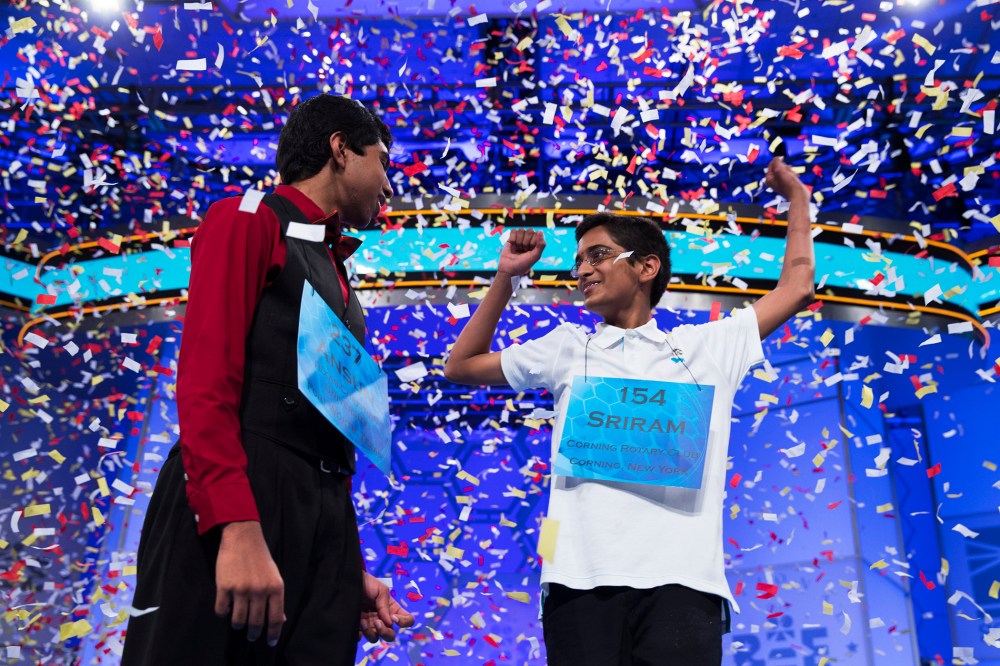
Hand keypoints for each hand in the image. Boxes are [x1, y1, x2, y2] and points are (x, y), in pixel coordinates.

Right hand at [214, 521, 284, 646]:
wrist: (243, 537)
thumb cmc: (261, 558)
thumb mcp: (274, 576)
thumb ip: (276, 598)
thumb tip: (282, 619)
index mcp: (275, 588)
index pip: (276, 618)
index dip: (273, 634)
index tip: (270, 642)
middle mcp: (259, 590)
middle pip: (256, 622)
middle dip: (254, 633)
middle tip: (252, 636)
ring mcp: (241, 589)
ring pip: (238, 620)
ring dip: (238, 624)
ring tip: (238, 622)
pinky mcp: (224, 587)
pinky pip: (221, 610)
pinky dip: (223, 613)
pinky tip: (226, 608)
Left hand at [359, 572, 414, 642]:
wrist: (349, 582)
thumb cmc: (368, 583)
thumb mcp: (381, 589)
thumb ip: (385, 605)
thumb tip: (390, 622)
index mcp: (392, 610)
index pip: (407, 620)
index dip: (404, 622)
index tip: (394, 618)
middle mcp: (383, 620)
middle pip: (391, 635)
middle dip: (385, 632)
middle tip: (377, 622)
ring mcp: (370, 625)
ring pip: (375, 638)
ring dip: (370, 632)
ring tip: (363, 621)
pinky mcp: (358, 628)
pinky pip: (360, 638)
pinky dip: (359, 635)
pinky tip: (357, 626)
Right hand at [498, 229, 544, 276]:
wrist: (508, 269)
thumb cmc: (523, 264)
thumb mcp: (535, 256)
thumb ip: (541, 245)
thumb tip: (540, 231)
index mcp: (536, 243)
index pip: (537, 234)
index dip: (533, 242)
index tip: (529, 251)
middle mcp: (529, 239)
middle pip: (530, 230)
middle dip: (526, 242)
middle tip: (523, 250)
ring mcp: (520, 238)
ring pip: (521, 230)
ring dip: (519, 241)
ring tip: (518, 248)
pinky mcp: (511, 238)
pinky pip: (513, 231)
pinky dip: (513, 238)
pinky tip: (513, 245)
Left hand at [765, 157, 808, 201]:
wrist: (798, 195)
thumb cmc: (788, 183)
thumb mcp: (780, 170)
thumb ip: (777, 162)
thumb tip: (777, 158)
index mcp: (769, 179)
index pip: (771, 165)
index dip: (777, 160)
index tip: (783, 158)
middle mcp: (774, 181)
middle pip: (778, 167)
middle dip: (785, 167)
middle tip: (788, 169)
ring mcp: (781, 183)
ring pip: (785, 171)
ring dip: (790, 170)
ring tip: (793, 174)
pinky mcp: (789, 184)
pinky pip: (790, 175)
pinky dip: (794, 174)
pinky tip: (797, 177)